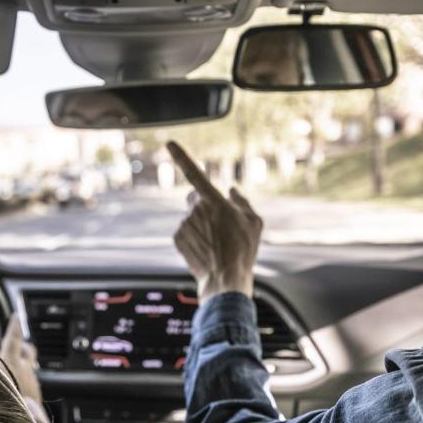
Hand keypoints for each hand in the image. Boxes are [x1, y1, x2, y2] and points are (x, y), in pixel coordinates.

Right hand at [0, 319, 41, 405]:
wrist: (19, 422)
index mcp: (12, 360)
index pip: (15, 336)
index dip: (15, 325)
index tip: (16, 317)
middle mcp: (26, 368)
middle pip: (28, 349)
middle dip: (22, 346)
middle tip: (14, 347)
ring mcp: (32, 380)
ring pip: (29, 365)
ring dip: (22, 363)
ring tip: (10, 369)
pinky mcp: (36, 393)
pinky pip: (30, 379)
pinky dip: (23, 377)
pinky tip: (15, 386)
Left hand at [167, 141, 262, 302]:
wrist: (225, 279)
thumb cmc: (244, 250)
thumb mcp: (254, 222)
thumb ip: (242, 201)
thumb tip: (232, 190)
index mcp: (214, 201)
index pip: (194, 173)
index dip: (181, 156)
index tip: (168, 143)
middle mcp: (195, 210)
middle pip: (194, 197)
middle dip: (203, 203)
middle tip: (219, 222)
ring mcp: (184, 224)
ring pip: (191, 215)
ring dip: (201, 222)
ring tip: (216, 241)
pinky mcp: (177, 237)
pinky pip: (185, 230)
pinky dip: (193, 235)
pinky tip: (206, 248)